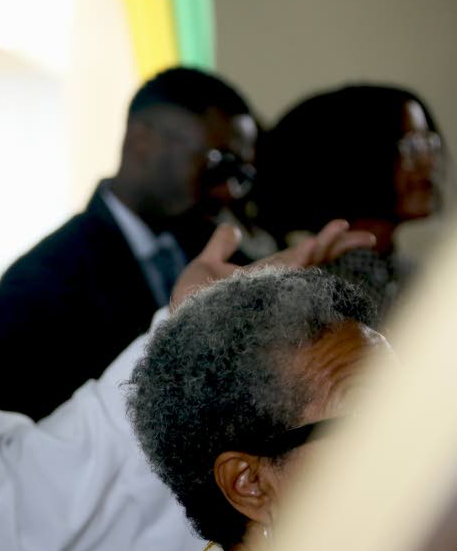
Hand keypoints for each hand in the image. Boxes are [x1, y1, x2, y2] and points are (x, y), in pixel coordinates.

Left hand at [170, 220, 375, 309]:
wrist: (181, 324)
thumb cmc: (193, 304)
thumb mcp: (205, 266)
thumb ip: (219, 247)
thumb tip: (230, 228)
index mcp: (268, 274)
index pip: (304, 256)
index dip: (326, 242)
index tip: (344, 226)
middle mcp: (274, 283)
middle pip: (314, 261)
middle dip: (338, 247)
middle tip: (369, 237)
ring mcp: (269, 290)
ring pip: (304, 267)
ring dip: (323, 248)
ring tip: (341, 229)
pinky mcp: (257, 295)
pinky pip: (282, 277)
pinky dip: (298, 262)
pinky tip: (310, 246)